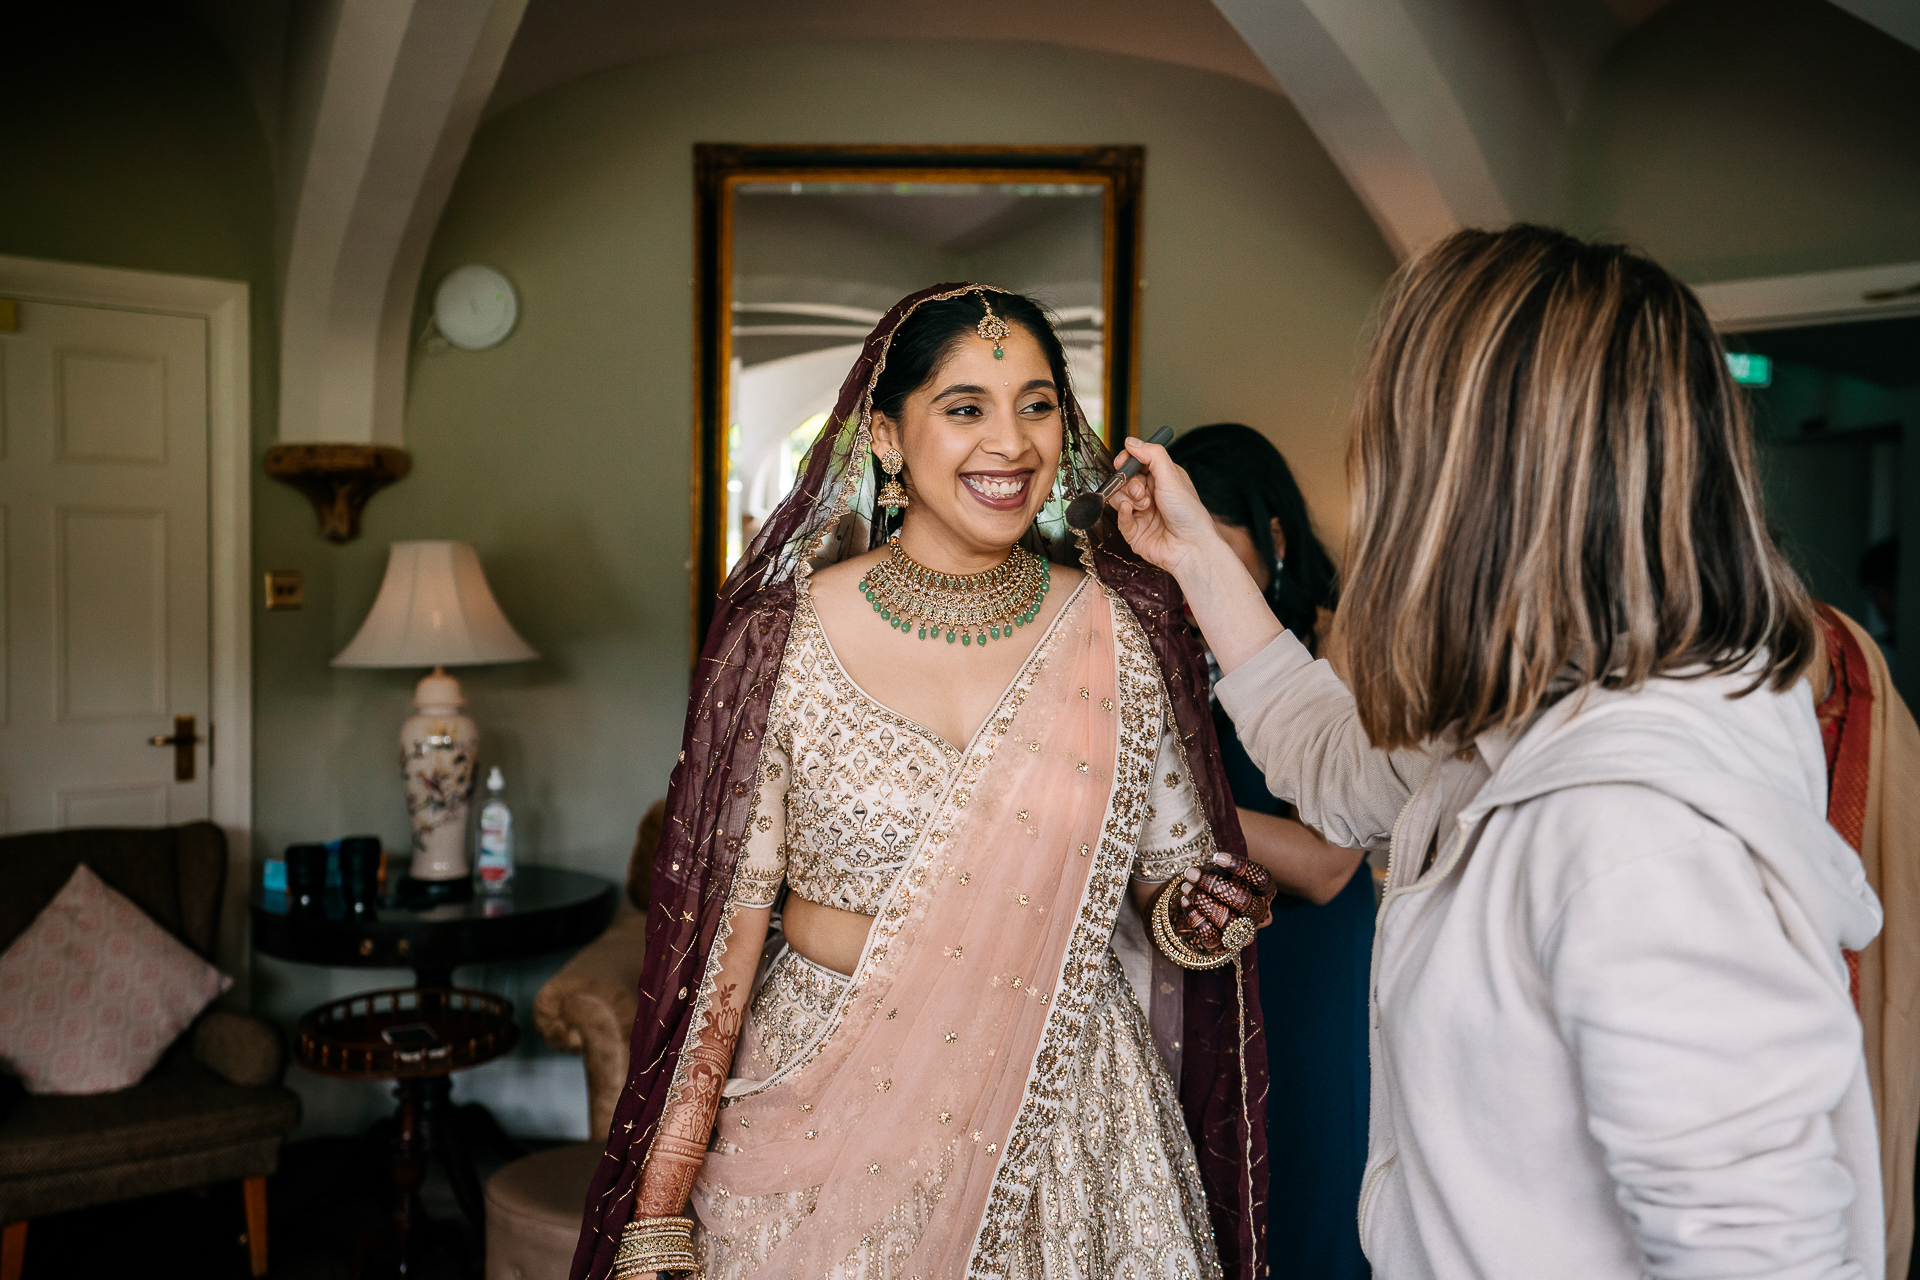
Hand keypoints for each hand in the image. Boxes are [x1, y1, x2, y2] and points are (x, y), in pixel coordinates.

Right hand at [1108, 436, 1225, 578]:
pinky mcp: (1133, 531)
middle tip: (1142, 492)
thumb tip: (1130, 442)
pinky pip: (1118, 518)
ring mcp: (1140, 513)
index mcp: (1161, 479)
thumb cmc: (1188, 513)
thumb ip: (1152, 455)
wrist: (1190, 546)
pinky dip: (1122, 513)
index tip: (1122, 463)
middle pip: (1124, 480)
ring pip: (1118, 497)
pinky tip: (1131, 512)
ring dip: (1128, 499)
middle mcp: (1150, 494)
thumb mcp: (1171, 476)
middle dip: (1129, 483)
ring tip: (1144, 506)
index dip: (1126, 462)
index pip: (1135, 463)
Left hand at [1175, 851, 1276, 951]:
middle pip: (1244, 901)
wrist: (1203, 916)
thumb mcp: (1221, 874)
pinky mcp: (1223, 947)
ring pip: (1228, 920)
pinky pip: (1210, 935)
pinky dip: (1195, 917)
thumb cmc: (1216, 888)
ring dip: (1202, 901)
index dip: (1241, 867)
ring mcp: (1242, 933)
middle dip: (1214, 885)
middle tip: (1191, 873)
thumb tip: (1206, 869)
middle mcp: (1258, 915)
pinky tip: (1185, 902)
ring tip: (1186, 887)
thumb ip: (1219, 870)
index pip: (1261, 878)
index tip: (1217, 857)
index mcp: (1264, 893)